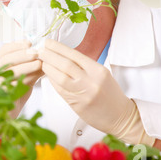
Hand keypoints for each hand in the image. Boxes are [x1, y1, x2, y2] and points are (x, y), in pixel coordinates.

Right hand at [0, 40, 43, 117]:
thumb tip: (45, 55)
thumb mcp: (23, 76)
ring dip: (25, 65)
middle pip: (6, 58)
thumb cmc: (13, 93)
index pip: (4, 49)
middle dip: (22, 53)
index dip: (17, 45)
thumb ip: (31, 66)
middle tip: (36, 52)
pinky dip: (24, 79)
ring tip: (38, 63)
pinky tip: (34, 78)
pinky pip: (12, 84)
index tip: (29, 42)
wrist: (5, 115)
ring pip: (9, 71)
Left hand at [38, 39, 153, 145]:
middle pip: (65, 65)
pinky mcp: (77, 105)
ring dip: (48, 68)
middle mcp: (91, 81)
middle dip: (50, 56)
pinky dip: (52, 81)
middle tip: (40, 50)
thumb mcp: (102, 75)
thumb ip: (84, 66)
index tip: (48, 42)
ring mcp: (83, 94)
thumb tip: (63, 55)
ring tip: (41, 62)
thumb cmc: (110, 94)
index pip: (74, 55)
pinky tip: (47, 75)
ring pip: (60, 78)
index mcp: (98, 71)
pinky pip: (60, 90)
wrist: (120, 117)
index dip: (59, 48)